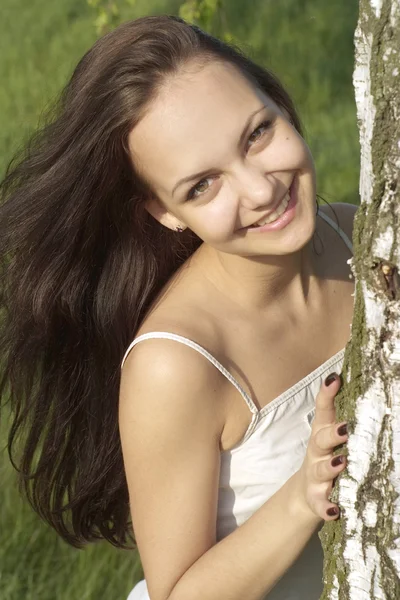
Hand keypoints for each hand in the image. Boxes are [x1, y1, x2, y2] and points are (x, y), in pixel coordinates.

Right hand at [297, 372, 347, 520]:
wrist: (305, 493)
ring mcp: (315, 475)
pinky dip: (326, 507)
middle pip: (320, 440)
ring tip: (342, 463)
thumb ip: (343, 416)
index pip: (323, 410)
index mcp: (322, 432)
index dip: (327, 395)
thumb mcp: (331, 435)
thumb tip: (361, 387)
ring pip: (321, 470)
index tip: (334, 379)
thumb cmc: (326, 456)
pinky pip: (320, 503)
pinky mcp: (316, 498)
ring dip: (330, 467)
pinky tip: (335, 510)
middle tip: (345, 429)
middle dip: (332, 434)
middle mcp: (317, 451)